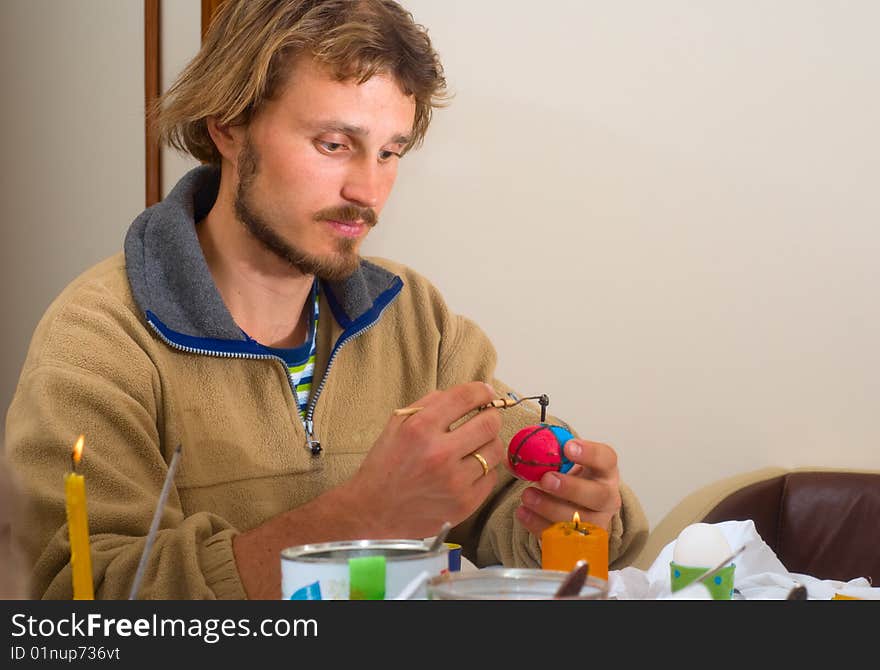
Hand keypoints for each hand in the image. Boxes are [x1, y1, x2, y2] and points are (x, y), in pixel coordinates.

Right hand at [346, 381, 504, 537]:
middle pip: (490, 424)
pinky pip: (491, 477)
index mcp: (420, 428)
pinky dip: (483, 470)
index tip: (485, 393)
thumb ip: (430, 404)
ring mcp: (454, 482)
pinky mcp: (464, 504)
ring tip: (475, 446)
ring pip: (495, 450)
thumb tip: (468, 395)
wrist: (373, 510)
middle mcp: (440, 454)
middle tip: (484, 418)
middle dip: (490, 416)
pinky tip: (467, 469)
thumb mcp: (397, 424)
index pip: (466, 398)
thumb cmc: (385, 465)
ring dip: (488, 443)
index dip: (482, 391)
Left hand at [515, 439, 621, 535]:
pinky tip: (523, 512)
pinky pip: (562, 537)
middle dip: (571, 488)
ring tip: (527, 495)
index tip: (567, 447)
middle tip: (546, 479)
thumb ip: (548, 457)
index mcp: (605, 471)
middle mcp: (607, 498)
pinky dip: (538, 525)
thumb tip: (517, 454)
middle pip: (598, 495)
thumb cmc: (570, 478)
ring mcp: (598, 523)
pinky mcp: (581, 543)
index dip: (589, 453)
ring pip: (580, 521)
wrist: (575, 507)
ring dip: (550, 507)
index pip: (606, 459)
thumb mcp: (564, 464)